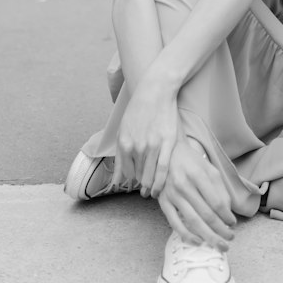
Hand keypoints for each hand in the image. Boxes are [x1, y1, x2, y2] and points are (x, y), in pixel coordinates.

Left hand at [114, 75, 178, 197]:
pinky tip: (159, 188)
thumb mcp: (123, 131)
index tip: (136, 182)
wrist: (155, 91)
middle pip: (138, 176)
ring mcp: (153, 145)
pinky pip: (163, 169)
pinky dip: (160, 182)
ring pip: (149, 175)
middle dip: (141, 184)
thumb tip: (115, 182)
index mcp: (124, 143)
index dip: (131, 180)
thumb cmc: (138, 110)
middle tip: (145, 190)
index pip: (126, 173)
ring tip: (152, 191)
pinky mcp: (167, 143)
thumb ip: (119, 157)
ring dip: (150, 186)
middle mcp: (137, 146)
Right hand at [157, 139, 236, 250]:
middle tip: (230, 240)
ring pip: (193, 221)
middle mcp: (185, 185)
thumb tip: (227, 213)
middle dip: (220, 231)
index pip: (216, 202)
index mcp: (199, 175)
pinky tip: (198, 242)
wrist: (168, 153)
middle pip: (206, 214)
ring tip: (219, 245)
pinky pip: (174, 222)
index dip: (226, 216)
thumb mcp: (210, 169)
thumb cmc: (192, 163)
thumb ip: (220, 190)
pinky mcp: (163, 201)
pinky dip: (186, 235)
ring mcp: (172, 194)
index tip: (233, 224)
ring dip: (208, 236)